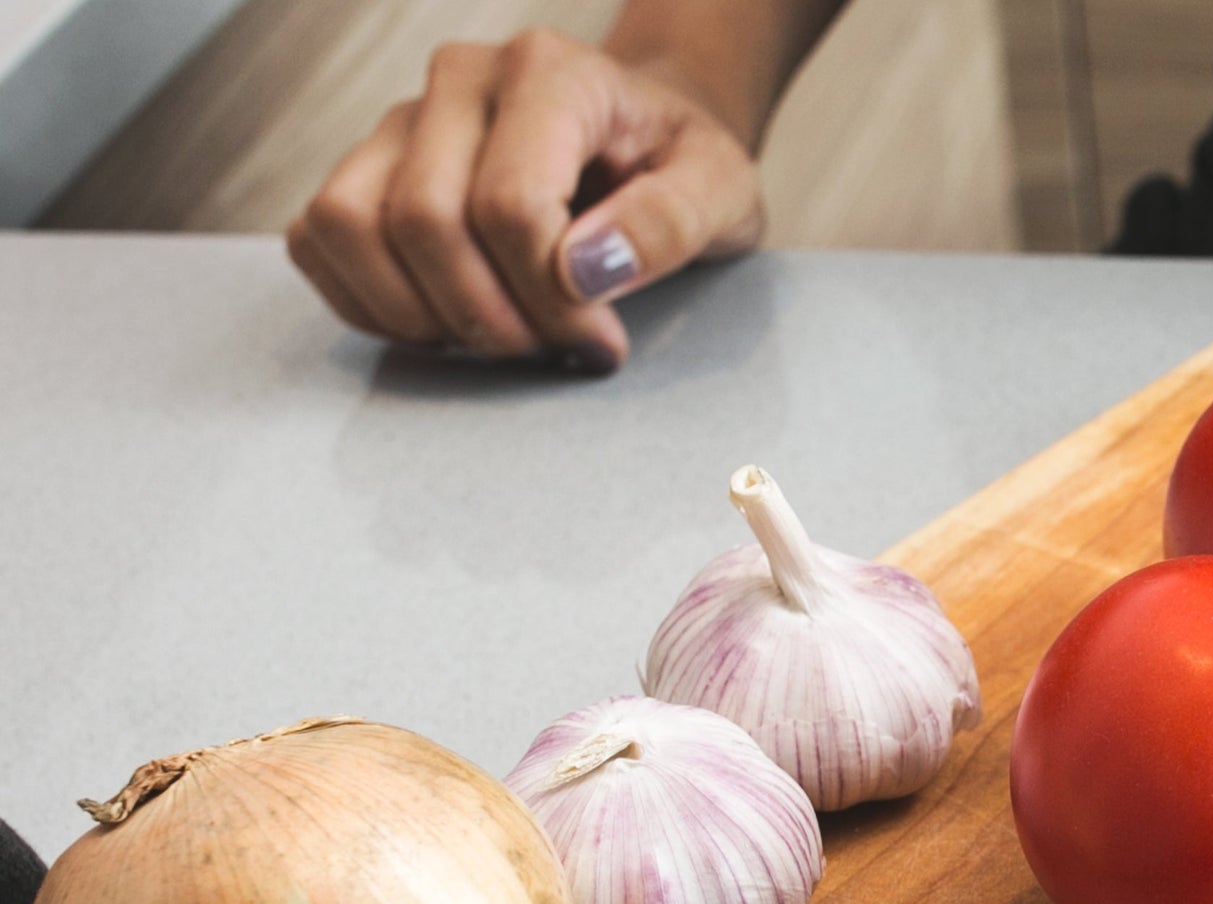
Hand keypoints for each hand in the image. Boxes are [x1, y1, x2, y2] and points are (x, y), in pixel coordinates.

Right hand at [286, 30, 764, 372]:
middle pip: (425, 221)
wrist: (644, 133)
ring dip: (418, 313)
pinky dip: (367, 302)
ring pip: (350, 224)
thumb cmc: (678, 163)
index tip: (600, 339)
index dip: (550, 299)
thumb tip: (583, 269)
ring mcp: (401, 119)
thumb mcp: (723, 190)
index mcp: (550, 73)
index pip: (509, 205)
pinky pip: (316, 239)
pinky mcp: (366, 164)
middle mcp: (460, 80)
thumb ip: (670, 222)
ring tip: (496, 336)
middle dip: (490, 316)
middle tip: (553, 348)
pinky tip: (442, 324)